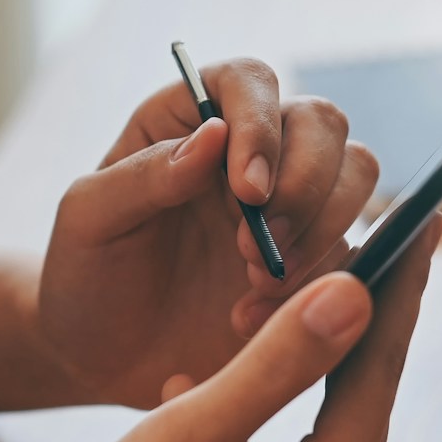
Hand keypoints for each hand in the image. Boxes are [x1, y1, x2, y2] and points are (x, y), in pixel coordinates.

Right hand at [2, 217, 441, 441]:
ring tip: (222, 354)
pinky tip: (193, 421)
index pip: (377, 375)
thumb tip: (355, 293)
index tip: (424, 225)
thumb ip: (280, 358)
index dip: (396, 293)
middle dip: (330, 344)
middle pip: (351, 415)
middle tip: (341, 265)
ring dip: (275, 399)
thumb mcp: (193, 427)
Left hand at [38, 58, 380, 407]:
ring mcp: (291, 204)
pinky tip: (254, 320)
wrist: (103, 359)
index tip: (249, 190)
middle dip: (303, 184)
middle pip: (321, 122)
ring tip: (257, 285)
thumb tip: (213, 135)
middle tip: (254, 250)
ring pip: (356, 173)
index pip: (249, 82)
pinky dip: (320, 282)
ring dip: (322, 228)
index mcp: (190, 120)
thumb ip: (142, 176)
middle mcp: (250, 151)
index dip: (261, 125)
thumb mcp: (87, 222)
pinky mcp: (317, 259)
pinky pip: (353, 250)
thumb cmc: (85, 276)